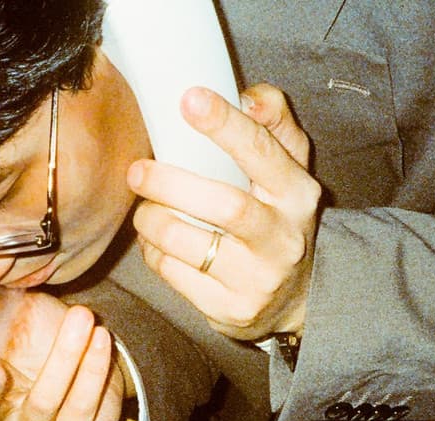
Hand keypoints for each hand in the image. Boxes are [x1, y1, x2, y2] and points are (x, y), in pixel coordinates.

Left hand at [128, 83, 319, 340]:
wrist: (297, 297)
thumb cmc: (278, 216)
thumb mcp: (289, 169)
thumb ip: (273, 123)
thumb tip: (248, 96)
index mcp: (297, 193)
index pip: (262, 153)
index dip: (225, 125)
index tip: (189, 99)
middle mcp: (283, 238)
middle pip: (225, 206)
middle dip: (172, 184)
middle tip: (137, 170)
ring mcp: (257, 279)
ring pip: (190, 244)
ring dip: (153, 221)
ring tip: (143, 208)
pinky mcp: (229, 310)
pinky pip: (174, 276)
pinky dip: (154, 253)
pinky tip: (154, 241)